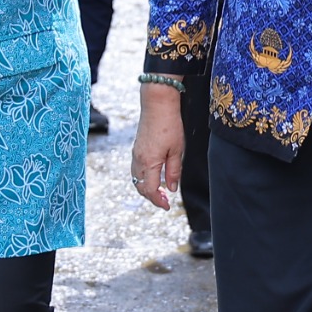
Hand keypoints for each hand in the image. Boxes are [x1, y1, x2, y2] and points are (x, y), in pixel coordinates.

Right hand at [132, 85, 185, 208]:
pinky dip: (143, 178)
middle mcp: (138, 160)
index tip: (167, 206)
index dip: (158, 201)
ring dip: (146, 188)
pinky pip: (136, 170)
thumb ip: (174, 171)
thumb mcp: (177, 150)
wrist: (157, 105)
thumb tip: (171, 188)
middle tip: (164, 201)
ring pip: (136, 179)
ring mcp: (135, 154)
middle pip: (140, 187)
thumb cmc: (169, 125)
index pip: (150, 190)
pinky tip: (153, 176)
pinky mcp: (136, 148)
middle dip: (151, 197)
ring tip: (159, 191)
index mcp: (149, 163)